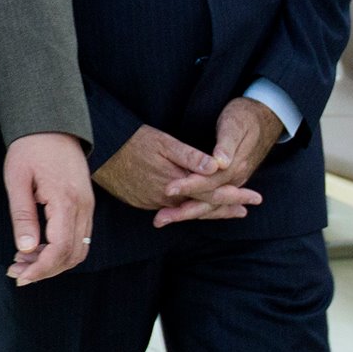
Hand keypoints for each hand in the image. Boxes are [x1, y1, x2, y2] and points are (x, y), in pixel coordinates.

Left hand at [2, 131, 93, 284]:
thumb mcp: (17, 180)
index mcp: (66, 200)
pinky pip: (79, 236)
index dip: (41, 269)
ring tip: (23, 262)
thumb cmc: (30, 147)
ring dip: (53, 262)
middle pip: (72, 254)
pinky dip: (60, 249)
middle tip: (17, 272)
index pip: (60, 249)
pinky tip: (38, 248)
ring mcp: (87, 206)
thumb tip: (26, 249)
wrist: (51, 123)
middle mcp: (83, 206)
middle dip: (46, 270)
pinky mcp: (85, 203)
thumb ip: (23, 216)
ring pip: (78, 248)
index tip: (21, 276)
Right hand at [94, 125, 260, 226]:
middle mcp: (165, 198)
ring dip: (208, 211)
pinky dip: (186, 209)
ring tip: (227, 210)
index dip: (235, 196)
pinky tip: (193, 207)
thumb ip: (190, 156)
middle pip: (202, 208)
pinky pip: (169, 210)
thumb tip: (216, 166)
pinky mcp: (141, 202)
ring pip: (186, 211)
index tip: (255, 198)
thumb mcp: (162, 142)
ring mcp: (151, 202)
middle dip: (226, 208)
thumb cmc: (131, 141)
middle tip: (246, 210)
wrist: (98, 151)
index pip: (212, 194)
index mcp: (175, 182)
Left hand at [159, 98, 282, 224]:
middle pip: (207, 200)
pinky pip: (211, 199)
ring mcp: (232, 181)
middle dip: (182, 210)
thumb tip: (220, 163)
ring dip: (186, 212)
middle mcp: (234, 179)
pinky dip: (196, 207)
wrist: (263, 117)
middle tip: (158, 220)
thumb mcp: (234, 125)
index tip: (168, 190)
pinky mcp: (228, 180)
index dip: (188, 186)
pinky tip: (181, 212)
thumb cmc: (244, 118)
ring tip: (162, 219)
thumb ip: (226, 145)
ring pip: (208, 203)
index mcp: (234, 167)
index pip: (208, 182)